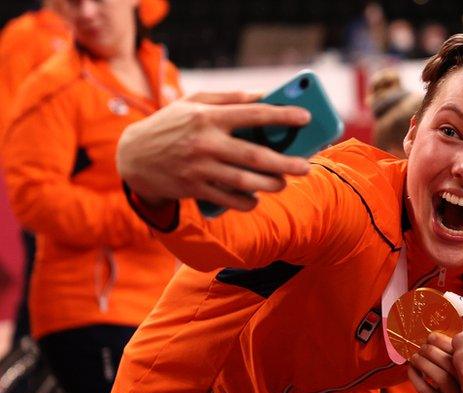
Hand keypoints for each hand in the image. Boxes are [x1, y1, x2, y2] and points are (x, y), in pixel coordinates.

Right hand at [116, 92, 311, 212]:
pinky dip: (248, 201)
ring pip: (246, 182)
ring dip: (271, 185)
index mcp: (207, 116)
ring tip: (284, 182)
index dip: (283, 115)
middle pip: (256, 156)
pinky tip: (257, 196)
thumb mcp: (193, 102)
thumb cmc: (170, 125)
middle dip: (286, 163)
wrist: (133, 157)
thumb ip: (229, 98)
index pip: (253, 114)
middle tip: (306, 166)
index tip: (306, 117)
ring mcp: (199, 168)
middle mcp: (205, 142)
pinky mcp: (194, 189)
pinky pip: (230, 200)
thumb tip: (265, 96)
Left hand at [408, 332, 462, 392]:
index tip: (430, 335)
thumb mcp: (450, 371)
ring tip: (414, 356)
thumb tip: (429, 332)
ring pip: (440, 377)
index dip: (443, 341)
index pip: (459, 352)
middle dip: (432, 350)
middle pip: (451, 363)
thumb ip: (445, 354)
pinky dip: (415, 377)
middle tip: (420, 346)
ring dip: (423, 362)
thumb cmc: (444, 389)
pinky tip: (410, 370)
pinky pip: (426, 390)